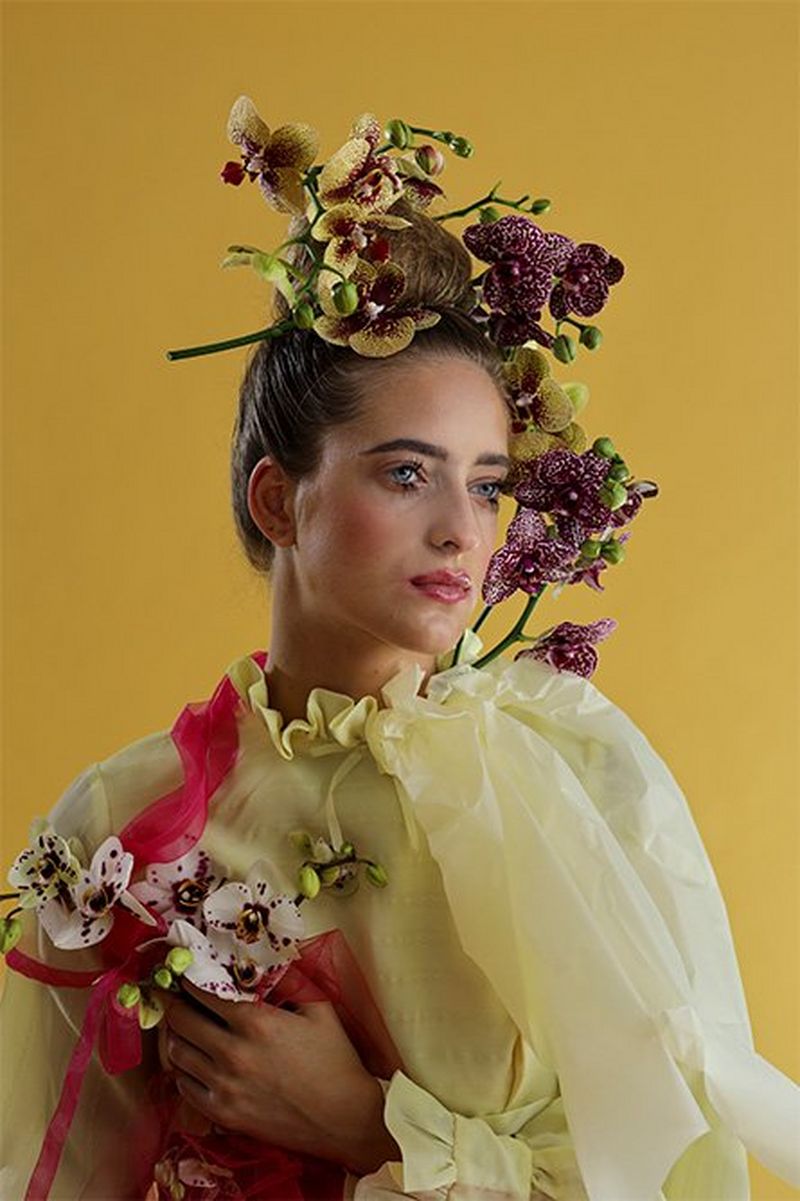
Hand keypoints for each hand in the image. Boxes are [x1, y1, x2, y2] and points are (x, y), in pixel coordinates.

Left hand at [161, 980, 399, 1174]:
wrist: (344, 1119)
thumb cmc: (335, 1059)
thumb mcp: (318, 1008)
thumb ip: (289, 979)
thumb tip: (265, 958)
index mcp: (256, 1022)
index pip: (203, 992)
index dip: (189, 978)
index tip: (184, 970)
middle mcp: (233, 1054)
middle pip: (181, 1021)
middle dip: (173, 1002)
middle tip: (173, 994)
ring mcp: (225, 1087)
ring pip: (177, 1053)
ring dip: (175, 1034)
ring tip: (182, 1025)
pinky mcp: (223, 1114)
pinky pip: (184, 1086)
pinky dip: (182, 1069)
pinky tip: (192, 1059)